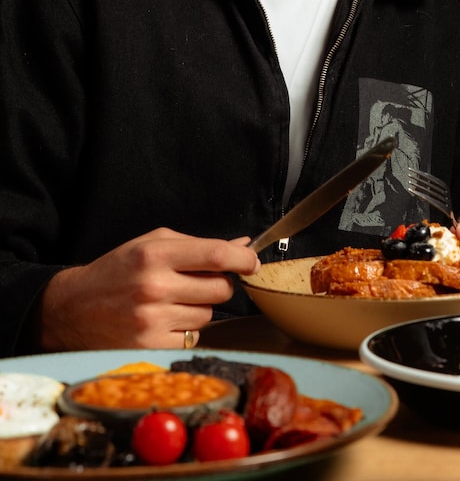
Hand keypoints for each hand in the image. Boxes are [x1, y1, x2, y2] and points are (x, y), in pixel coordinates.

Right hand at [37, 227, 260, 351]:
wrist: (73, 309)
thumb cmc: (117, 271)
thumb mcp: (151, 244)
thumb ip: (197, 245)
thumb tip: (242, 244)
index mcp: (155, 254)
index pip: (215, 254)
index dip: (242, 258)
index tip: (252, 261)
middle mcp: (154, 287)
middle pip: (220, 288)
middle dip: (219, 284)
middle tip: (200, 282)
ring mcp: (152, 321)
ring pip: (208, 315)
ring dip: (200, 308)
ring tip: (173, 301)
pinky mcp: (150, 348)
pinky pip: (192, 339)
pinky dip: (186, 332)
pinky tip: (165, 322)